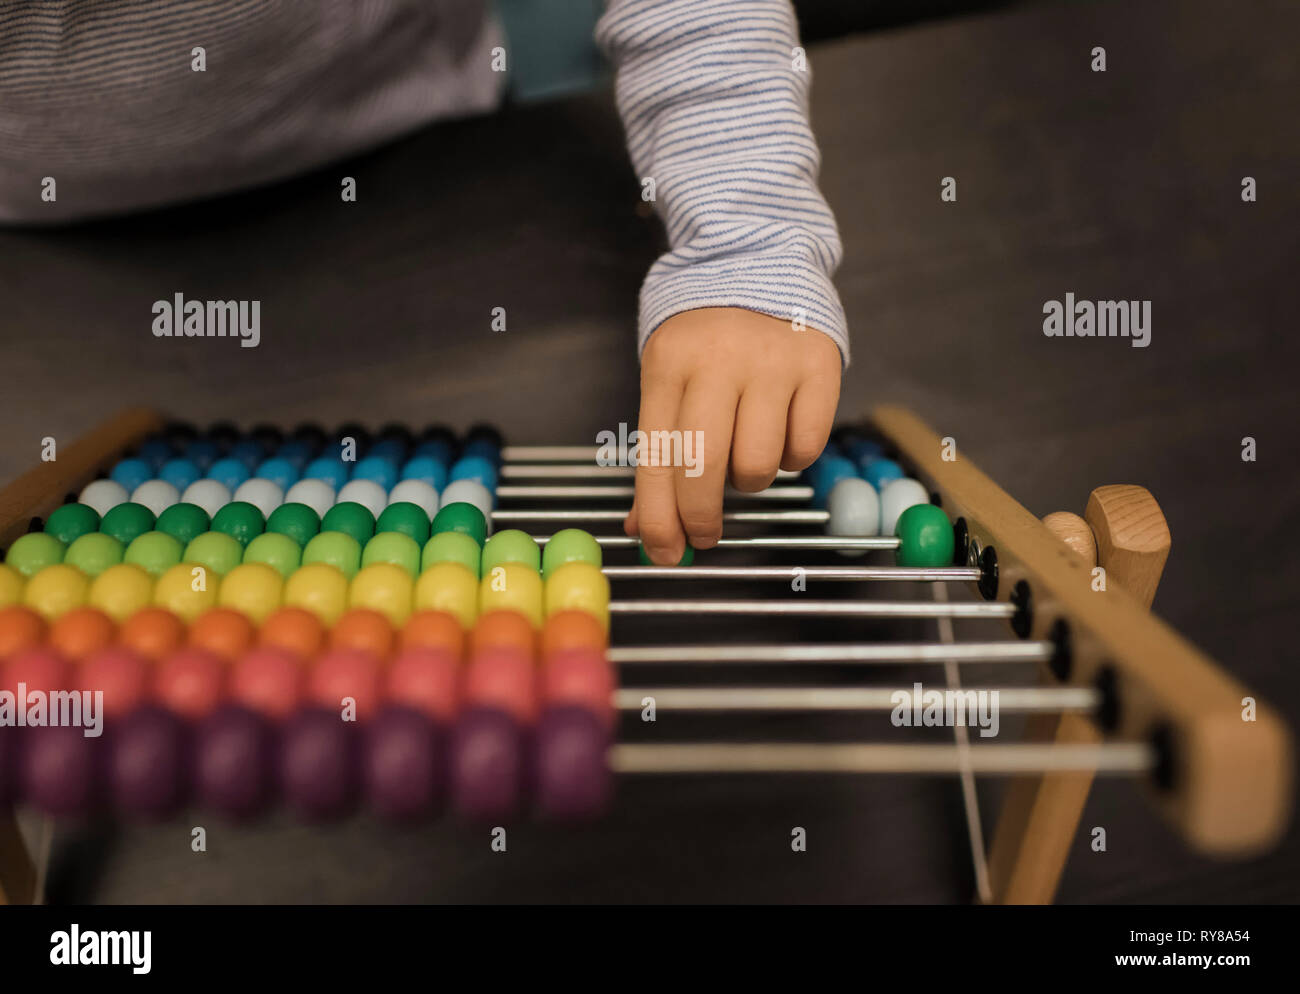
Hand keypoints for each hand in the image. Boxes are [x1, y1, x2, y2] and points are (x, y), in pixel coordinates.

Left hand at [625, 307, 842, 563]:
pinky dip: (791, 457)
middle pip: (704, 467)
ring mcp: (772, 361)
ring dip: (750, 479)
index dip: (660, 516)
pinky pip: (805, 448)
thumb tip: (646, 528)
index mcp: (669, 364)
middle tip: (705, 534)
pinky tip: (780, 429)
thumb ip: (658, 452)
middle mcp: (719, 361)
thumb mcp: (666, 378)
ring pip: (759, 465)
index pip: (658, 457)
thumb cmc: (703, 338)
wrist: (758, 261)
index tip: (666, 552)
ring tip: (745, 452)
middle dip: (701, 516)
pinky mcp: (819, 365)